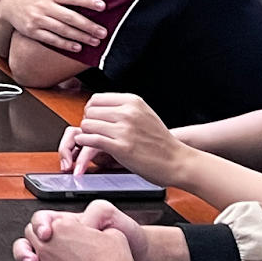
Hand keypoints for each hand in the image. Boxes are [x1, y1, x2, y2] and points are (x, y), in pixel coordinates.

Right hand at [0, 0, 106, 52]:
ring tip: (95, 41)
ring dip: (80, 37)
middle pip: (70, 17)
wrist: (9, 5)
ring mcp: (38, 19)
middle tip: (103, 32)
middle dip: (88, 25)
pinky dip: (65, 44)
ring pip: (62, 30)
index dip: (88, 1)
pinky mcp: (33, 31)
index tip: (102, 6)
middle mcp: (45, 6)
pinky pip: (51, 39)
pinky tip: (77, 47)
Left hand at [68, 93, 189, 183]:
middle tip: (94, 131)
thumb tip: (97, 108)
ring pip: (87, 124)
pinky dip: (84, 142)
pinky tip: (87, 144)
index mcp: (133, 101)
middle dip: (88, 122)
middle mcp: (128, 113)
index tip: (95, 118)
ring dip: (86, 133)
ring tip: (93, 139)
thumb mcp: (144, 114)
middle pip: (90, 111)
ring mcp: (124, 130)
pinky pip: (90, 140)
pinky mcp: (121, 147)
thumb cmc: (160, 142)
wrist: (177, 162)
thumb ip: (123, 109)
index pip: (96, 98)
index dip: (91, 109)